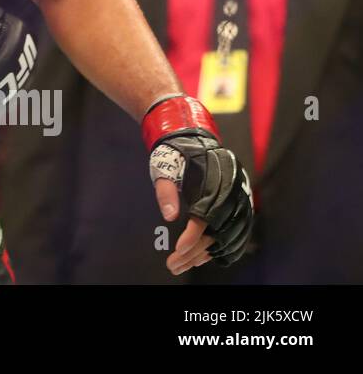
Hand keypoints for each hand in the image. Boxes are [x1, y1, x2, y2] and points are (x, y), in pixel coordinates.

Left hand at [142, 95, 254, 272]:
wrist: (195, 139)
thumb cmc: (175, 153)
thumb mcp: (165, 166)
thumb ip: (166, 191)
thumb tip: (168, 217)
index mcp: (214, 180)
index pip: (206, 217)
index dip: (192, 236)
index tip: (177, 250)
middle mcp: (232, 192)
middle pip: (217, 232)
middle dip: (194, 253)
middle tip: (172, 265)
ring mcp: (241, 200)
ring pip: (228, 237)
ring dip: (206, 255)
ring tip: (182, 265)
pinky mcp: (242, 206)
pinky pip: (238, 234)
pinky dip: (224, 249)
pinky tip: (205, 259)